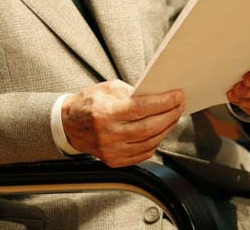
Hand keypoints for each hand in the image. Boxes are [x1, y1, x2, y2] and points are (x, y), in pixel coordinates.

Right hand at [62, 80, 184, 166]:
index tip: (177, 95)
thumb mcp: (108, 88)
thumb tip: (157, 95)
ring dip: (166, 128)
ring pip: (149, 142)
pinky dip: (156, 141)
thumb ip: (132, 92)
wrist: (69, 125)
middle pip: (149, 127)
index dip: (163, 102)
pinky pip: (143, 154)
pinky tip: (160, 130)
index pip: (141, 109)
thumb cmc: (89, 103)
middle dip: (170, 114)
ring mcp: (111, 151)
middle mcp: (108, 135)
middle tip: (179, 104)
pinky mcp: (114, 161)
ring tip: (173, 116)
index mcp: (105, 114)